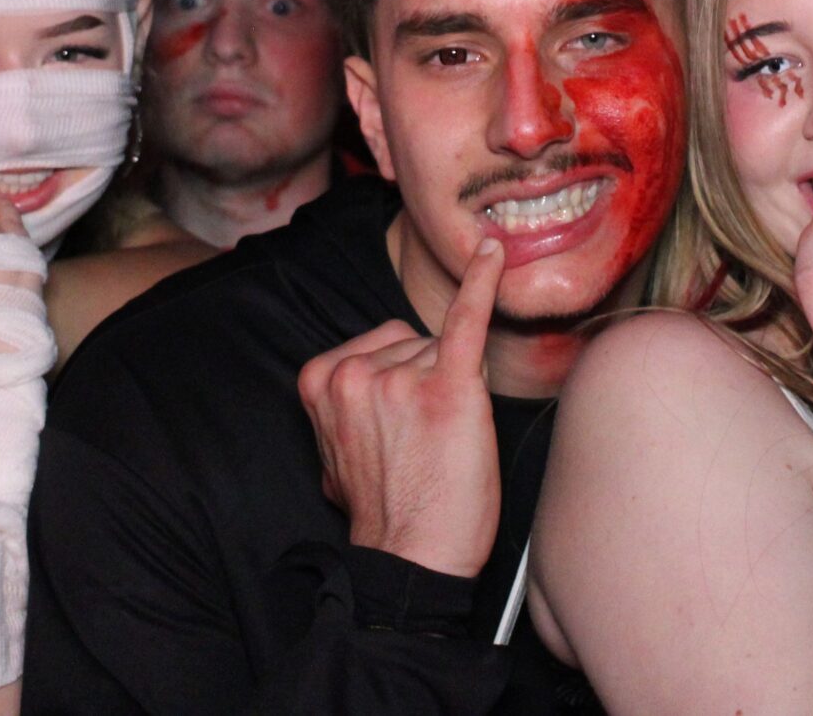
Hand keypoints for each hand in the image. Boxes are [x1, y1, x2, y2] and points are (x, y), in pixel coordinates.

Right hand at [296, 238, 504, 578]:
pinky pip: (466, 321)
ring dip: (452, 386)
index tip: (400, 432)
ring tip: (441, 443)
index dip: (403, 385)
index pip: (381, 346)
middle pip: (414, 343)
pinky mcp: (449, 387)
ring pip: (444, 350)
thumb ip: (348, 406)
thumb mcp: (337, 452)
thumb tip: (371, 386)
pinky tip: (492, 253)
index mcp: (321, 380)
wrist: (413, 558)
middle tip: (424, 442)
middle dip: (426, 381)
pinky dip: (482, 284)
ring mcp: (401, 377)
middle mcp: (356, 370)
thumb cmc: (386, 510)